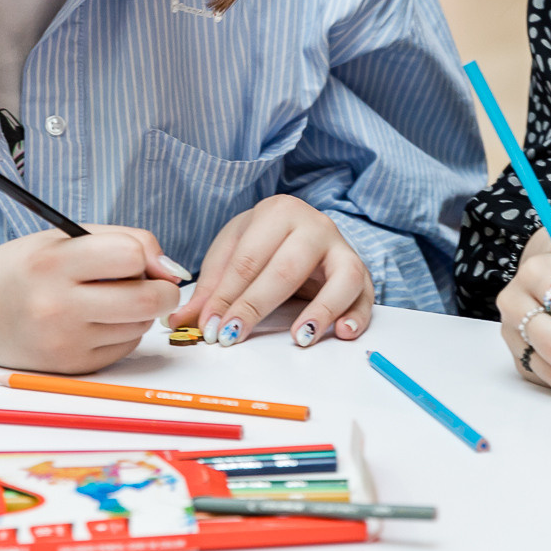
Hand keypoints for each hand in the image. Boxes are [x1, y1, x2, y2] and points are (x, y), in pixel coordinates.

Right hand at [0, 226, 178, 377]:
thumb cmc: (25, 267)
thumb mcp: (62, 237)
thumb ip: (121, 240)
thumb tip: (172, 271)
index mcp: (53, 262)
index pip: (130, 256)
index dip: (147, 256)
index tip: (144, 260)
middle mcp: (57, 305)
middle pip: (146, 299)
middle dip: (162, 290)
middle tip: (151, 283)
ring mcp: (64, 342)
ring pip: (139, 325)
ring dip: (139, 311)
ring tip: (108, 299)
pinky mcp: (71, 368)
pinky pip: (124, 348)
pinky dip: (122, 332)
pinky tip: (96, 321)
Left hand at [171, 193, 373, 348]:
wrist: (303, 228)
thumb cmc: (264, 241)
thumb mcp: (232, 252)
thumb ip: (210, 287)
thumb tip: (183, 320)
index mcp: (277, 212)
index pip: (247, 259)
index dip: (225, 295)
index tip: (208, 326)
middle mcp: (314, 225)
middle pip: (287, 268)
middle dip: (256, 306)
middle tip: (232, 336)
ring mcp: (342, 248)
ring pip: (340, 277)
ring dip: (321, 310)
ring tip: (300, 338)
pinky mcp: (362, 272)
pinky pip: (366, 294)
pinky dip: (357, 316)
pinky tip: (341, 333)